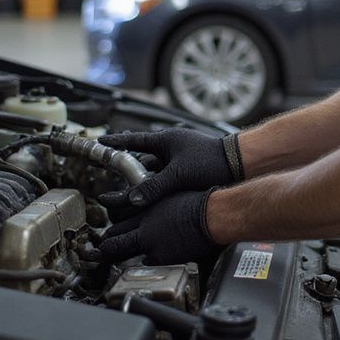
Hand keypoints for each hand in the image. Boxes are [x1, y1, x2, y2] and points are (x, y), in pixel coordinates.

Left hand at [91, 189, 216, 264]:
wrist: (213, 216)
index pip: (117, 215)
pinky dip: (146, 260)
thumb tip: (150, 202)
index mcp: (147, 207)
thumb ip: (157, 201)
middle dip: (106, 244)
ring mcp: (150, 243)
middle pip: (113, 236)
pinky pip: (145, 261)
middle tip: (98, 249)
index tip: (106, 229)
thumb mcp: (172, 194)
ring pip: (120, 252)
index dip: (111, 222)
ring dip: (116, 254)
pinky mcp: (161, 257)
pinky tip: (150, 257)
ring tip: (109, 259)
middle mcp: (144, 225)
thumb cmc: (200, 202)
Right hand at [97, 128, 238, 208]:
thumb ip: (154, 187)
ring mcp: (179, 158)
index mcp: (167, 140)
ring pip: (153, 170)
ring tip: (128, 193)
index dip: (116, 142)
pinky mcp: (187, 170)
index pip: (134, 140)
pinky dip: (156, 185)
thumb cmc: (212, 162)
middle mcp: (171, 147)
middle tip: (111, 176)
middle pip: (142, 159)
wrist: (239, 164)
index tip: (100, 141)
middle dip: (127, 169)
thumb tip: (132, 199)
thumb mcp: (179, 174)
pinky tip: (150, 197)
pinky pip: (165, 177)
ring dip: (142, 181)